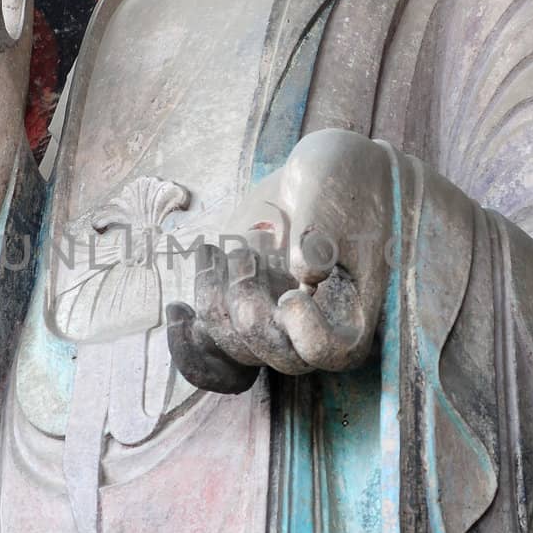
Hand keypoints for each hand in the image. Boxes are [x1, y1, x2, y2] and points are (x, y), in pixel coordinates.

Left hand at [168, 129, 391, 391]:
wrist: (320, 173)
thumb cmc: (338, 179)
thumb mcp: (331, 193)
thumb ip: (320, 231)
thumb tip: (304, 273)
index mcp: (354, 307)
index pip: (333, 350)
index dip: (309, 335)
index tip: (293, 295)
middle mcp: (316, 327)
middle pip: (281, 358)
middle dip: (250, 313)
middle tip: (242, 255)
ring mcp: (278, 324)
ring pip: (240, 351)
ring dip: (215, 306)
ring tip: (213, 253)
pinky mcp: (244, 313)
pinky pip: (214, 352)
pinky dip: (190, 342)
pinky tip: (178, 311)